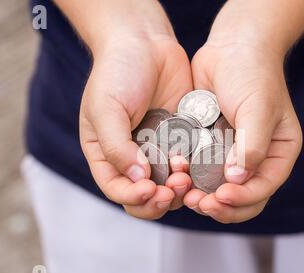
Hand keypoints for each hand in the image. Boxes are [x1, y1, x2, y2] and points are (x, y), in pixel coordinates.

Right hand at [71, 1, 193, 218]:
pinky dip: (193, 171)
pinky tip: (197, 163)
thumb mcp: (106, 109)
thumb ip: (117, 146)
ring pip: (168, 186)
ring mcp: (157, 150)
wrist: (145, 42)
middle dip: (158, 199)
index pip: (117, 189)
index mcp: (106, 154)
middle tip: (172, 187)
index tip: (149, 189)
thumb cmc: (117, 72)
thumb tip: (137, 179)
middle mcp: (132, 157)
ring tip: (185, 175)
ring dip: (177, 189)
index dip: (133, 197)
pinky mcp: (180, 140)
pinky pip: (188, 165)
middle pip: (144, 196)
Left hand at [183, 0, 303, 222]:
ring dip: (203, 197)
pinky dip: (190, 179)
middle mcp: (256, 158)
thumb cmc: (253, 73)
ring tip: (185, 195)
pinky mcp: (210, 146)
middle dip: (221, 206)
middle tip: (199, 203)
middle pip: (242, 197)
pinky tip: (177, 177)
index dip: (243, 199)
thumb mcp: (259, 108)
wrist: (232, 47)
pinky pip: (200, 171)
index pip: (263, 188)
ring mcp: (231, 154)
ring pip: (219, 189)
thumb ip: (252, 146)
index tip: (220, 197)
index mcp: (278, 153)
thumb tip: (238, 179)